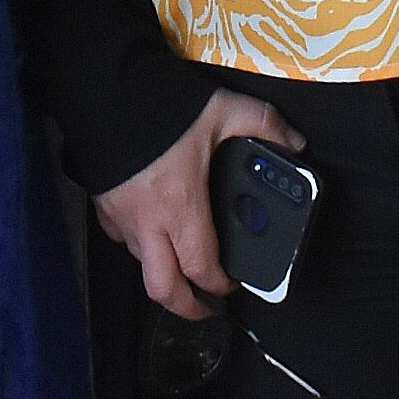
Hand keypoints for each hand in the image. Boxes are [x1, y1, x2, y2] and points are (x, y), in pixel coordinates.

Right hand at [96, 89, 304, 318]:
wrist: (104, 89)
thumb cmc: (160, 106)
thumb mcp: (221, 109)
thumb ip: (263, 125)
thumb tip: (296, 144)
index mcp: (180, 207)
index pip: (201, 268)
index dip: (219, 286)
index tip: (231, 285)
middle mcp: (148, 222)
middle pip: (163, 290)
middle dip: (186, 308)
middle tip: (205, 305)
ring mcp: (121, 217)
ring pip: (141, 266)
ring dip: (163, 272)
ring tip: (182, 265)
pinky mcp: (102, 205)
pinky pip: (121, 239)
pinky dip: (138, 243)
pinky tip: (152, 229)